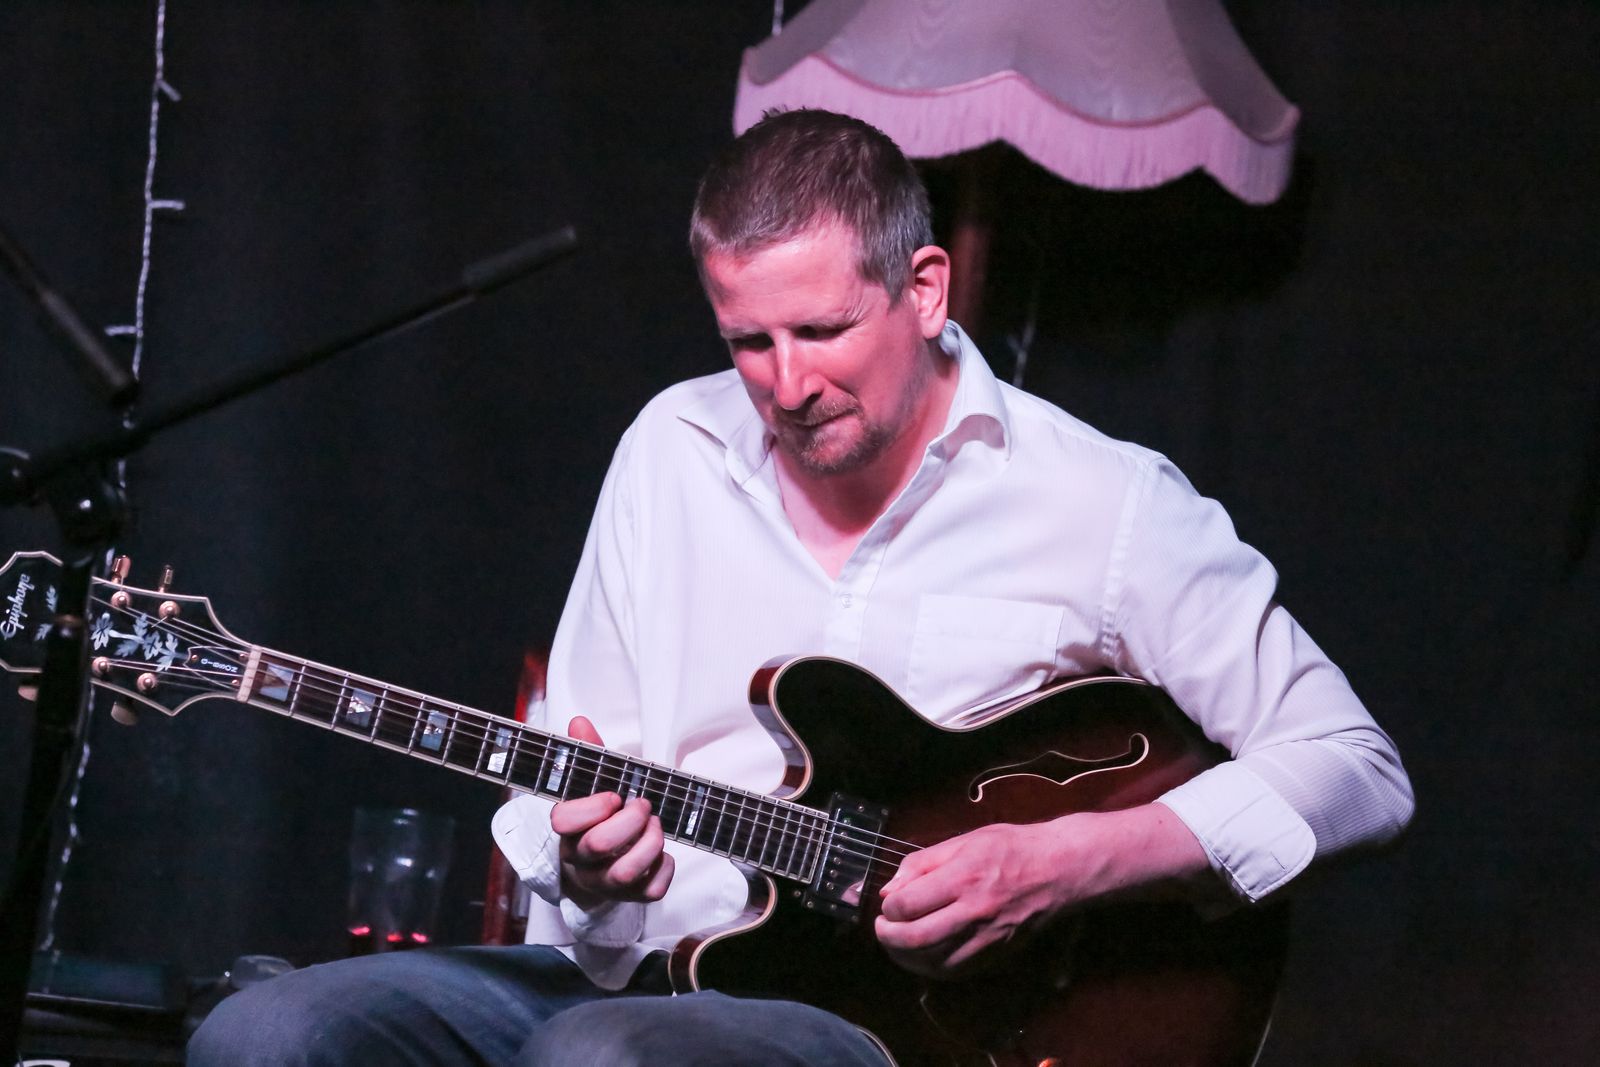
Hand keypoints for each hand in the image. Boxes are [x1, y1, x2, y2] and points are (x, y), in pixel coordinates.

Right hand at [549, 716, 674, 906]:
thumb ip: (590, 755)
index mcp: (568, 830)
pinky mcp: (631, 897)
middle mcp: (580, 860)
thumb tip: (579, 722)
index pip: (562, 821)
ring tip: (656, 826)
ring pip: (623, 874)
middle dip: (629, 821)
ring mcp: (604, 882)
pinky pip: (651, 892)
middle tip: (644, 806)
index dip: (591, 806)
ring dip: (648, 845)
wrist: (598, 869)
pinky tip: (665, 854)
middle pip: (598, 846)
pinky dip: (665, 869)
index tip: (613, 796)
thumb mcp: (593, 786)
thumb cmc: (599, 819)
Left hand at [874, 818, 1087, 977]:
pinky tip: (923, 957)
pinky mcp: (998, 953)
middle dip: (889, 937)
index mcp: (964, 877)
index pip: (909, 904)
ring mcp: (988, 936)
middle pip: (917, 938)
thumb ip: (923, 863)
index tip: (887, 904)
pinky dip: (932, 969)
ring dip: (906, 957)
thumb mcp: (965, 840)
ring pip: (934, 962)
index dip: (889, 908)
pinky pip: (957, 971)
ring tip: (897, 943)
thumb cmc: (1013, 847)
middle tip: (882, 928)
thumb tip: (890, 889)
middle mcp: (974, 911)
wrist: (1062, 869)